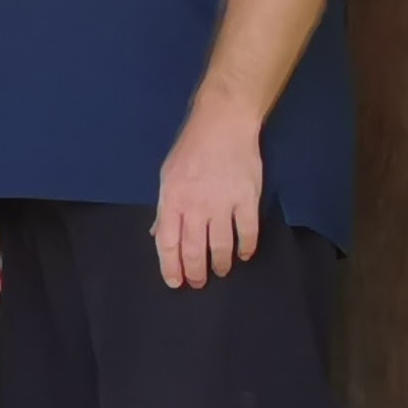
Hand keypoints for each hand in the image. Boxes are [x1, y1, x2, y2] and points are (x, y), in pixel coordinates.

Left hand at [153, 106, 262, 288]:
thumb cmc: (191, 148)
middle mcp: (196, 206)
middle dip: (195, 271)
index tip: (175, 282)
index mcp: (172, 200)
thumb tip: (159, 234)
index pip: (168, 243)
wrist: (223, 124)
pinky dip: (246, 247)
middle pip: (194, 249)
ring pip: (221, 245)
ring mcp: (223, 203)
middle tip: (198, 283)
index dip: (171, 267)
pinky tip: (244, 255)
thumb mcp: (167, 176)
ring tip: (220, 271)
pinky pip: (248, 231)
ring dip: (220, 263)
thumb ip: (165, 208)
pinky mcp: (248, 198)